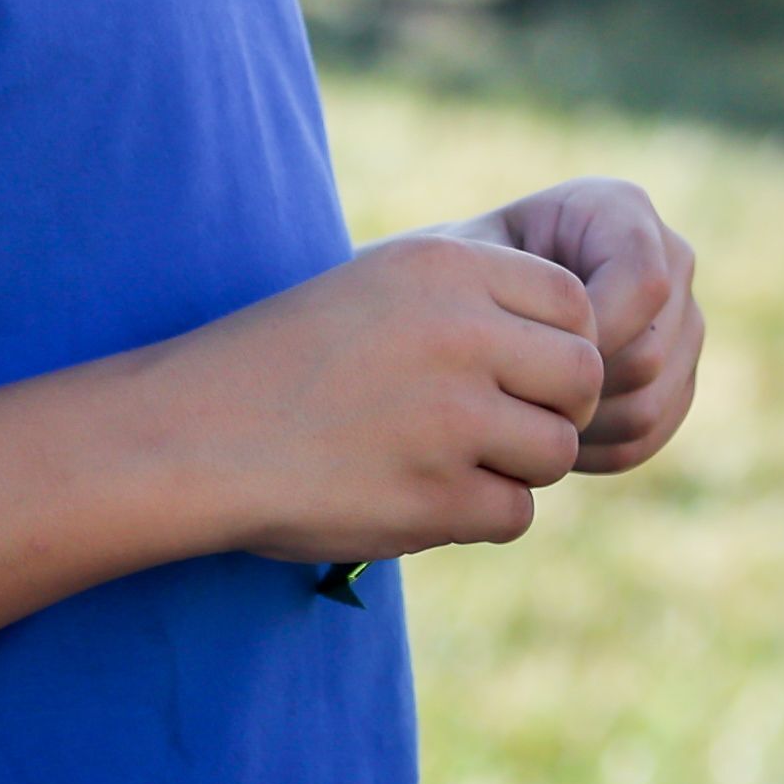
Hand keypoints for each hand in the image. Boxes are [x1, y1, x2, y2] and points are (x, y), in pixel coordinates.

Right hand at [166, 232, 610, 564]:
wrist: (191, 435)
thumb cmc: (291, 360)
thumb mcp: (383, 287)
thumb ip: (482, 303)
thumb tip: (593, 346)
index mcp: (447, 267)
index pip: (576, 305)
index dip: (558, 345)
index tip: (513, 370)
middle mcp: (459, 335)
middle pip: (582, 379)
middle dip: (554, 409)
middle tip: (497, 424)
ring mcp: (451, 419)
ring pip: (556, 452)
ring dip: (515, 466)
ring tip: (442, 458)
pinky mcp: (437, 496)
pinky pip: (514, 513)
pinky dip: (478, 515)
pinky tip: (417, 495)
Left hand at [465, 176, 704, 471]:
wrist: (456, 315)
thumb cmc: (446, 281)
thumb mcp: (458, 268)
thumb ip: (508, 286)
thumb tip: (577, 350)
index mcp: (619, 209)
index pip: (643, 283)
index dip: (589, 335)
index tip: (516, 360)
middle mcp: (669, 258)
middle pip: (651, 352)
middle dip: (573, 389)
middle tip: (504, 402)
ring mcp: (683, 322)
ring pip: (652, 404)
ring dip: (579, 427)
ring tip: (516, 420)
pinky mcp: (678, 377)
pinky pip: (651, 435)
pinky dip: (594, 450)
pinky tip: (539, 435)